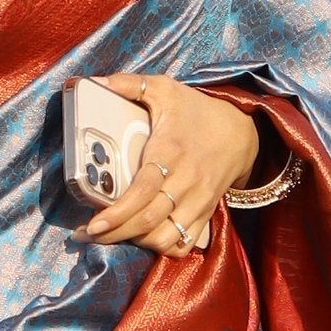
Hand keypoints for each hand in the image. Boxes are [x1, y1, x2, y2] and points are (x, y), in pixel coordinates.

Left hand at [77, 75, 263, 259]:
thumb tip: (95, 82)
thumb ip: (130, 85)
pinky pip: (184, 243)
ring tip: (113, 236)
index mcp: (170, 151)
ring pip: (166, 236)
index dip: (118, 211)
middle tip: (89, 235)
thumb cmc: (196, 111)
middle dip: (116, 233)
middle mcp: (185, 180)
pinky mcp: (205, 213)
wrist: (241, 132)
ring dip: (137, 243)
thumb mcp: (165, 89)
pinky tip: (144, 240)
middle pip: (149, 219)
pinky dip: (163, 248)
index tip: (92, 223)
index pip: (143, 189)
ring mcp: (197, 201)